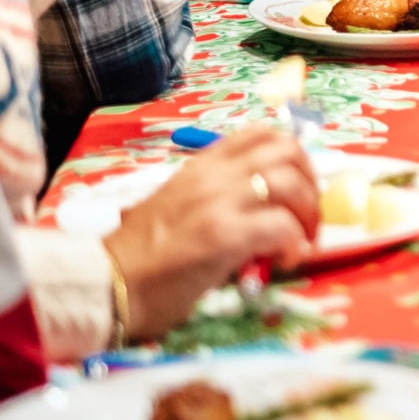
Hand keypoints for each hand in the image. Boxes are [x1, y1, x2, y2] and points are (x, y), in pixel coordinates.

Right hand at [101, 128, 319, 341]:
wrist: (107, 285)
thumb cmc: (140, 255)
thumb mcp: (177, 206)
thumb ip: (217, 198)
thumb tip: (261, 209)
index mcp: (201, 166)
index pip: (261, 134)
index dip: (295, 156)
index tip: (299, 187)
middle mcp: (212, 175)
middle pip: (287, 151)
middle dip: (311, 183)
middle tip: (307, 217)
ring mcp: (218, 202)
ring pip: (291, 182)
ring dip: (308, 213)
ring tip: (300, 241)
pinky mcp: (223, 235)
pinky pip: (282, 226)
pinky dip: (296, 243)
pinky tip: (287, 261)